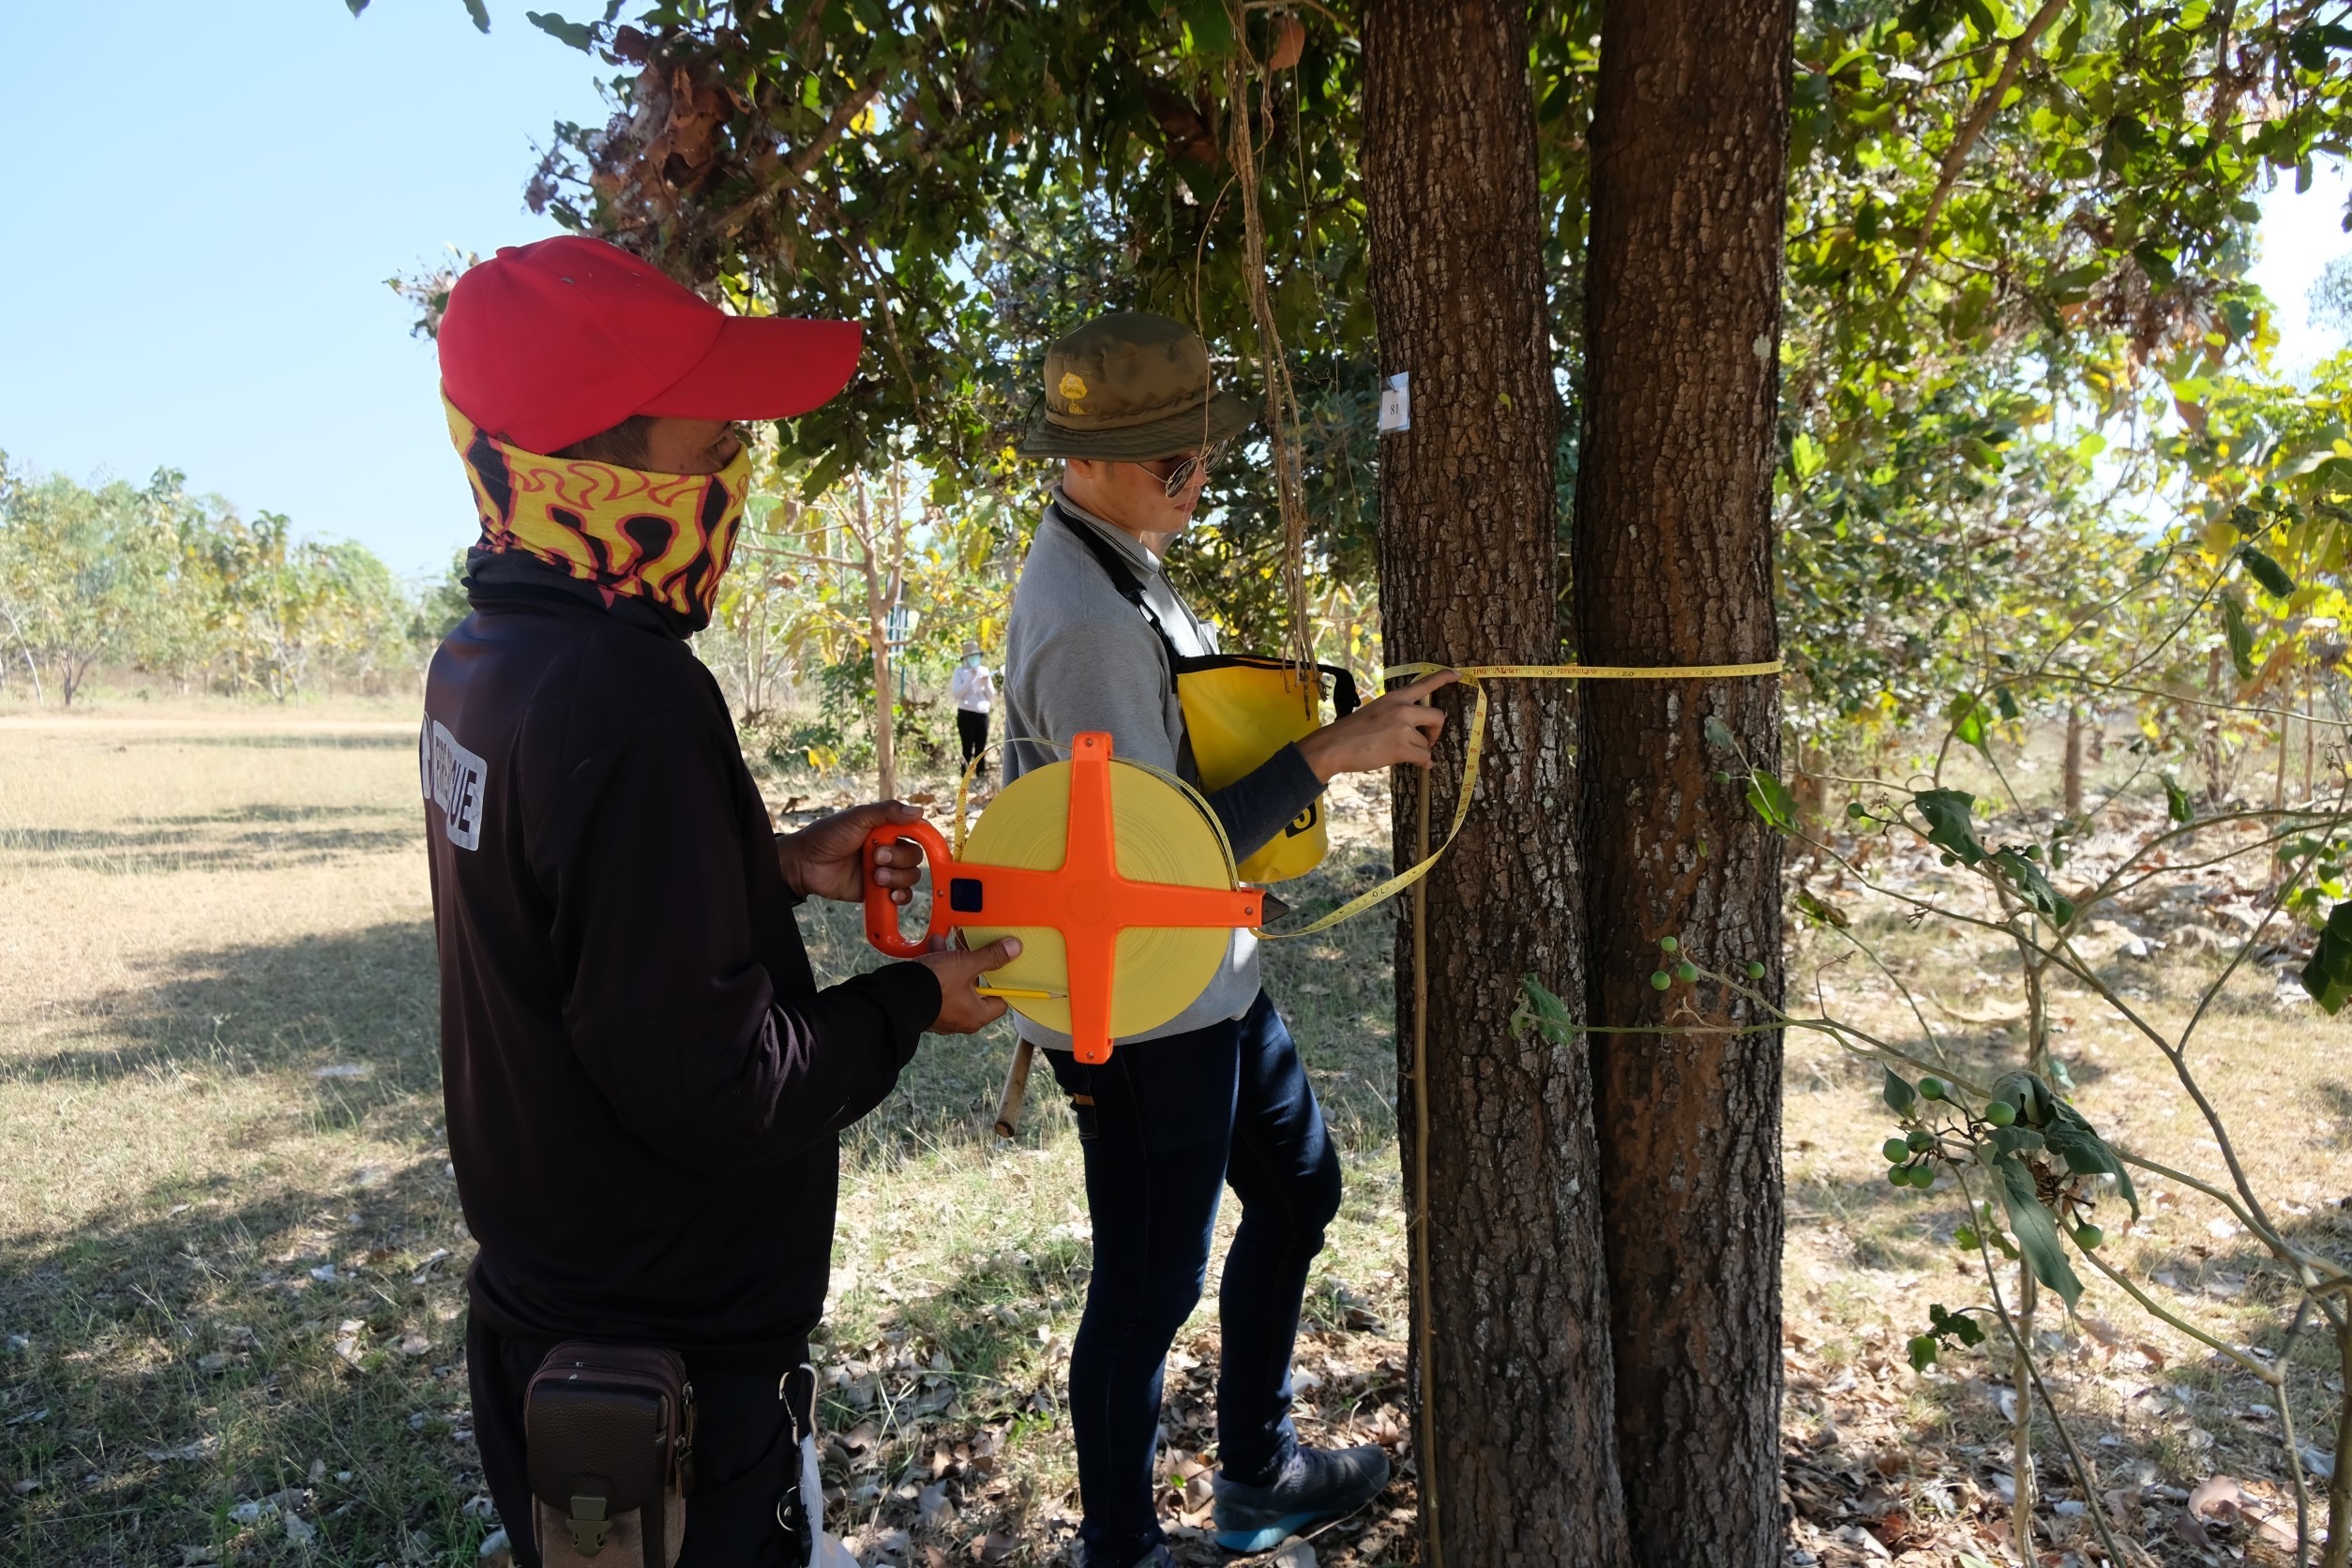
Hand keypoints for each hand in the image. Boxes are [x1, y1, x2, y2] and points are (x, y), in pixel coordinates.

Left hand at [777, 800, 926, 903]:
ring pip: (910, 877)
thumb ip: (887, 812)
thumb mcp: (857, 817)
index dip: (921, 837)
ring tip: (876, 876)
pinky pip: (901, 896)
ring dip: (897, 877)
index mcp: (886, 830)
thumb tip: (919, 812)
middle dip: (899, 859)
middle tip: (877, 858)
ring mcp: (884, 871)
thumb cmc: (827, 836)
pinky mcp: (877, 892)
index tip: (917, 840)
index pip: (916, 833)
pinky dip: (901, 896)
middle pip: (914, 857)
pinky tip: (891, 895)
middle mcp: (888, 850)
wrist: (805, 864)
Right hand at [918, 935, 1023, 1033]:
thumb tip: (1015, 948)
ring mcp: (941, 1011)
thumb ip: (991, 956)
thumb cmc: (935, 986)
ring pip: (954, 982)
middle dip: (974, 964)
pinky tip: (934, 945)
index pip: (1000, 1001)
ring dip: (953, 960)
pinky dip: (937, 965)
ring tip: (952, 941)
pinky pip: (936, 983)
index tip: (1004, 965)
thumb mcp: (966, 964)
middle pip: (976, 988)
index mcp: (976, 1015)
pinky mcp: (925, 1003)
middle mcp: (960, 1018)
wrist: (894, 996)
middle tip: (976, 947)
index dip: (1003, 982)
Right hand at [1294, 669, 1457, 781]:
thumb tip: (1415, 732)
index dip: (1444, 678)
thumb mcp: (1375, 711)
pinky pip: (1423, 756)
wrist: (1335, 745)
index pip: (1424, 684)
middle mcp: (1402, 709)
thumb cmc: (1352, 731)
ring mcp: (1403, 728)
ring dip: (1419, 751)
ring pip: (1427, 743)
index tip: (1457, 674)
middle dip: (1436, 731)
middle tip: (1428, 741)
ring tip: (1402, 754)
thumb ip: (1396, 715)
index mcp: (1395, 697)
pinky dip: (1422, 763)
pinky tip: (1418, 765)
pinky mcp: (1401, 747)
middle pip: (1438, 717)